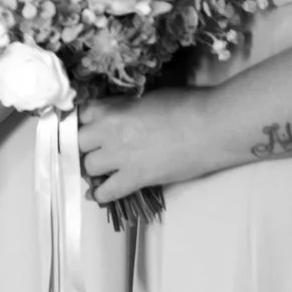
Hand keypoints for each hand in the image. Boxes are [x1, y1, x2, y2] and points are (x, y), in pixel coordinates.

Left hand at [77, 88, 217, 202]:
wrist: (212, 126)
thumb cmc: (187, 104)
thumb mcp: (146, 97)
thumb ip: (123, 107)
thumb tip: (114, 114)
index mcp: (112, 109)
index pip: (80, 116)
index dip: (83, 122)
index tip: (88, 127)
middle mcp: (109, 133)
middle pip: (78, 143)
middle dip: (85, 146)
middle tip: (96, 148)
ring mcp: (121, 157)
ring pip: (88, 167)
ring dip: (94, 168)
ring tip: (103, 169)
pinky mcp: (137, 178)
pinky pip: (107, 192)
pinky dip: (102, 194)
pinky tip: (102, 193)